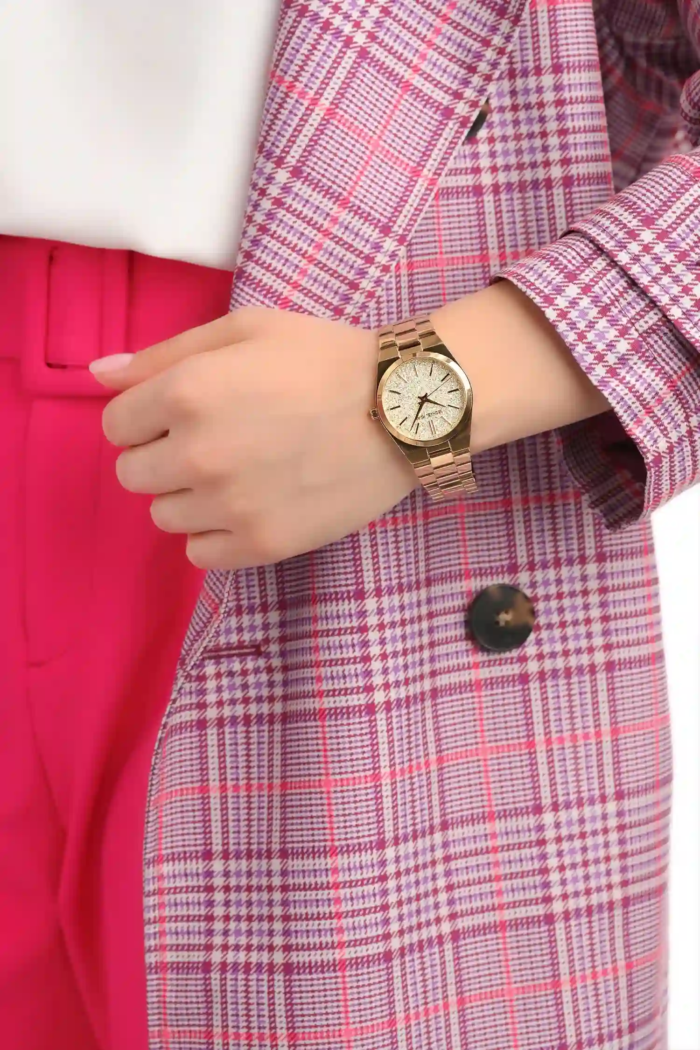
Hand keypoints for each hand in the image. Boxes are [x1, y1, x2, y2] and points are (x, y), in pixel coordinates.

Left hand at [91, 307, 417, 569]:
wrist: (402, 410)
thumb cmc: (325, 358)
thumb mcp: (245, 330)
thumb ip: (163, 354)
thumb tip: (96, 375)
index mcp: (185, 394)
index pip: (115, 424)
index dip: (144, 414)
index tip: (182, 411)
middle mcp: (196, 456)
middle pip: (132, 474)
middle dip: (161, 454)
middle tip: (214, 440)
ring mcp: (228, 507)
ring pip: (164, 516)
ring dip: (187, 496)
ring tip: (238, 472)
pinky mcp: (261, 545)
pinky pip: (199, 555)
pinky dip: (213, 534)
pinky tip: (246, 506)